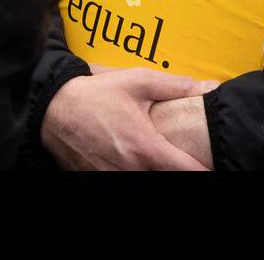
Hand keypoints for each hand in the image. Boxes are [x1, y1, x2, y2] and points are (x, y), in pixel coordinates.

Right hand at [41, 68, 213, 169]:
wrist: (53, 110)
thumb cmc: (95, 95)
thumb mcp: (135, 81)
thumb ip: (171, 85)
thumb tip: (202, 86)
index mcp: (145, 149)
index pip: (187, 171)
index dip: (203, 170)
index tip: (210, 166)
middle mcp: (131, 171)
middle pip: (166, 179)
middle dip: (176, 169)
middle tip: (179, 156)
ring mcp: (112, 179)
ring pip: (144, 181)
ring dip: (152, 171)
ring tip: (152, 157)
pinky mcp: (96, 181)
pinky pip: (121, 180)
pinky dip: (132, 172)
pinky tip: (129, 159)